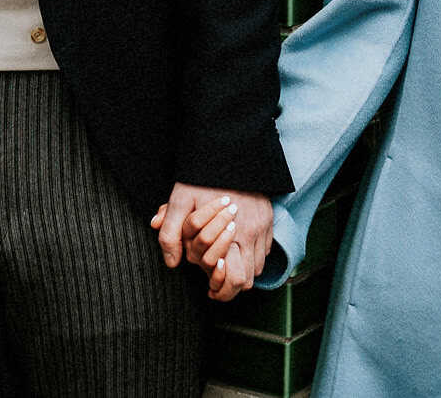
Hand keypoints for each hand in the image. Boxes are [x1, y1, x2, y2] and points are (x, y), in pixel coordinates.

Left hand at [150, 184, 271, 300]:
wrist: (229, 149)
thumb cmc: (201, 176)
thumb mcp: (180, 200)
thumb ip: (171, 232)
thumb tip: (171, 262)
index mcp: (232, 233)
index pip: (235, 279)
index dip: (221, 290)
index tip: (209, 289)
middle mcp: (252, 233)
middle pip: (249, 279)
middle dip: (231, 285)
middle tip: (215, 281)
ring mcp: (263, 226)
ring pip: (258, 266)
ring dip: (242, 269)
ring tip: (225, 263)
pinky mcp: (269, 219)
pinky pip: (265, 249)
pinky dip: (252, 255)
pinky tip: (236, 247)